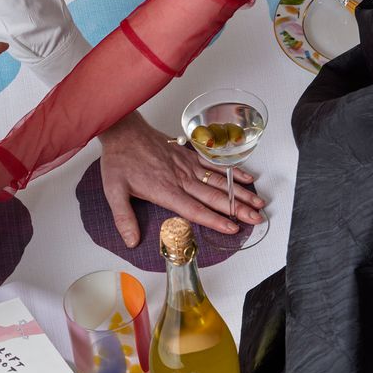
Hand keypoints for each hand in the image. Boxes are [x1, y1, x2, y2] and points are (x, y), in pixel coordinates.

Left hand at [99, 113, 265, 246]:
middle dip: (238, 209)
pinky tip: (247, 178)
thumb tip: (131, 241)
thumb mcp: (114, 192)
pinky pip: (214, 164)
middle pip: (214, 197)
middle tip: (257, 219)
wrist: (123, 131)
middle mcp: (180, 178)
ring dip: (240, 192)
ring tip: (259, 203)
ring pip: (219, 181)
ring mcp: (187, 165)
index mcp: (165, 190)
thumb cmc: (119, 160)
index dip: (214, 219)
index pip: (194, 209)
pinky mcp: (189, 155)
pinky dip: (232, 171)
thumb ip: (124, 218)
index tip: (232, 228)